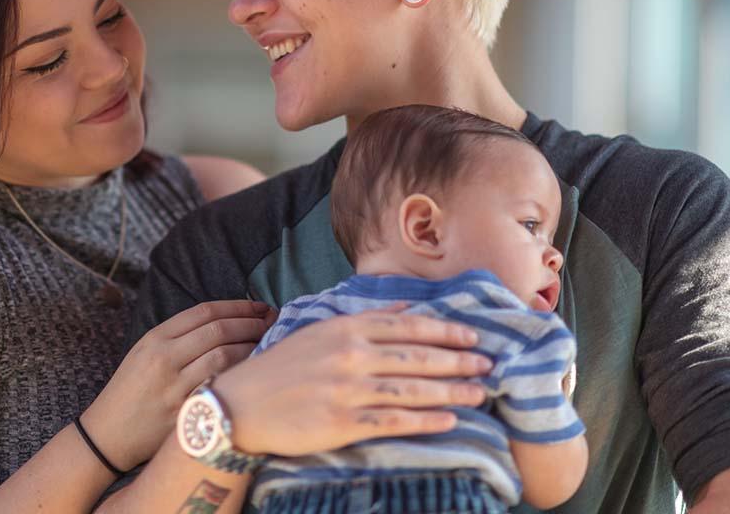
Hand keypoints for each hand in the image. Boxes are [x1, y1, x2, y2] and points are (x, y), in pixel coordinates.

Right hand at [83, 300, 275, 468]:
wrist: (107, 434)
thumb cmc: (131, 391)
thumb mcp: (145, 352)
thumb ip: (179, 336)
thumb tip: (227, 321)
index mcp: (155, 338)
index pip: (204, 312)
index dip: (238, 306)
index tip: (260, 307)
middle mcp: (164, 358)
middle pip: (218, 330)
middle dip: (252, 323)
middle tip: (273, 322)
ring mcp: (174, 387)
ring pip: (224, 357)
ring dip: (252, 347)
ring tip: (269, 344)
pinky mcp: (183, 413)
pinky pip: (220, 388)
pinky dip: (241, 377)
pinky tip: (255, 374)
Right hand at [212, 308, 490, 456]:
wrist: (240, 404)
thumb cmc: (283, 367)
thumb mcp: (321, 330)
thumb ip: (366, 318)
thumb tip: (406, 307)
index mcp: (346, 328)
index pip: (408, 326)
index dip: (446, 330)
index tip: (474, 335)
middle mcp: (350, 355)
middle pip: (417, 355)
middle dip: (458, 359)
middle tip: (489, 362)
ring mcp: (347, 390)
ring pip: (411, 388)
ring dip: (451, 390)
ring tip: (480, 392)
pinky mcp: (341, 422)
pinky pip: (393, 421)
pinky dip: (425, 420)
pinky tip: (449, 420)